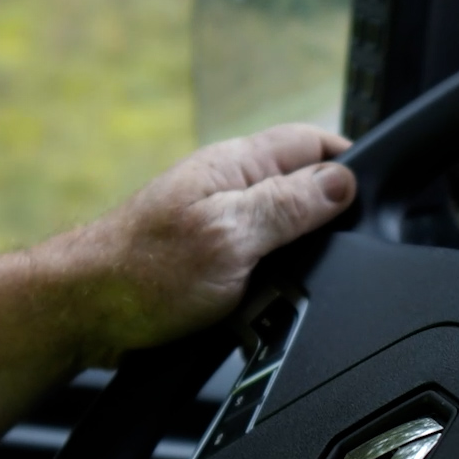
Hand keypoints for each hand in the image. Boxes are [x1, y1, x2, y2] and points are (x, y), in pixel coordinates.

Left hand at [49, 124, 355, 360]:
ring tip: (291, 289)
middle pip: (304, 190)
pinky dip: (270, 288)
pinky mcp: (208, 261)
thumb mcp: (230, 236)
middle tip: (333, 257)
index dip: (349, 164)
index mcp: (236, 166)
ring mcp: (218, 224)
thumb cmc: (140, 273)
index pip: (312, 144)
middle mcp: (229, 189)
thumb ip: (287, 207)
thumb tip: (342, 183)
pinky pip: (259, 266)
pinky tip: (262, 308)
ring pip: (284, 234)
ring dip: (296, 264)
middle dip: (328, 222)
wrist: (83, 314)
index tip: (375, 198)